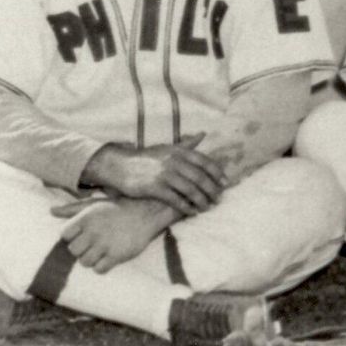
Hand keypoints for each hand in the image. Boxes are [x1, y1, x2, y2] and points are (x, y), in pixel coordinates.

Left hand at [51, 196, 173, 271]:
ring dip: (91, 259)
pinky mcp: (117, 255)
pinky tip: (109, 257)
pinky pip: (99, 269)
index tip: (82, 234)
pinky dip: (102, 266)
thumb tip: (51, 211)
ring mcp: (105, 244)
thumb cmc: (117, 208)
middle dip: (81, 249)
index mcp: (86, 217)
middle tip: (93, 244)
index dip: (72, 236)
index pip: (64, 234)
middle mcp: (93, 231)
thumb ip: (71, 209)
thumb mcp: (94, 205)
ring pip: (84, 262)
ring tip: (101, 251)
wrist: (147, 212)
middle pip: (73, 250)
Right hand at [87, 136, 226, 212]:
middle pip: (200, 177)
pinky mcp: (154, 188)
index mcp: (178, 151)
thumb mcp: (167, 148)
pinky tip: (192, 212)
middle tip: (218, 198)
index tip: (225, 183)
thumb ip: (187, 144)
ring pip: (190, 190)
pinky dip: (186, 207)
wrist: (120, 165)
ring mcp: (164, 174)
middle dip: (212, 189)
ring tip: (207, 207)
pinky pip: (175, 199)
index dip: (217, 173)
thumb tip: (204, 134)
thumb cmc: (147, 158)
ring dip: (201, 200)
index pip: (204, 162)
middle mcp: (174, 161)